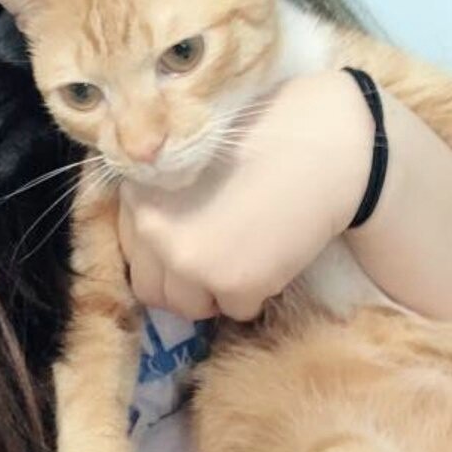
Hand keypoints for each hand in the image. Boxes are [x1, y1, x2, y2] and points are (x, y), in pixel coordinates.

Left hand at [117, 70, 373, 321]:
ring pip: (188, 307)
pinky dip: (252, 295)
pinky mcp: (233, 283)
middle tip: (216, 262)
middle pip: (153, 290)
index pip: (132, 251)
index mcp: (138, 195)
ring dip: (214, 294)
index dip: (161, 254)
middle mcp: (153, 230)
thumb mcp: (187, 161)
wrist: (319, 148)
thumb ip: (156, 200)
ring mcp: (190, 260)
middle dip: (182, 284)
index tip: (189, 242)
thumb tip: (147, 242)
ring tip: (243, 259)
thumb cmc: (258, 141)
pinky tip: (269, 258)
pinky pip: (235, 310)